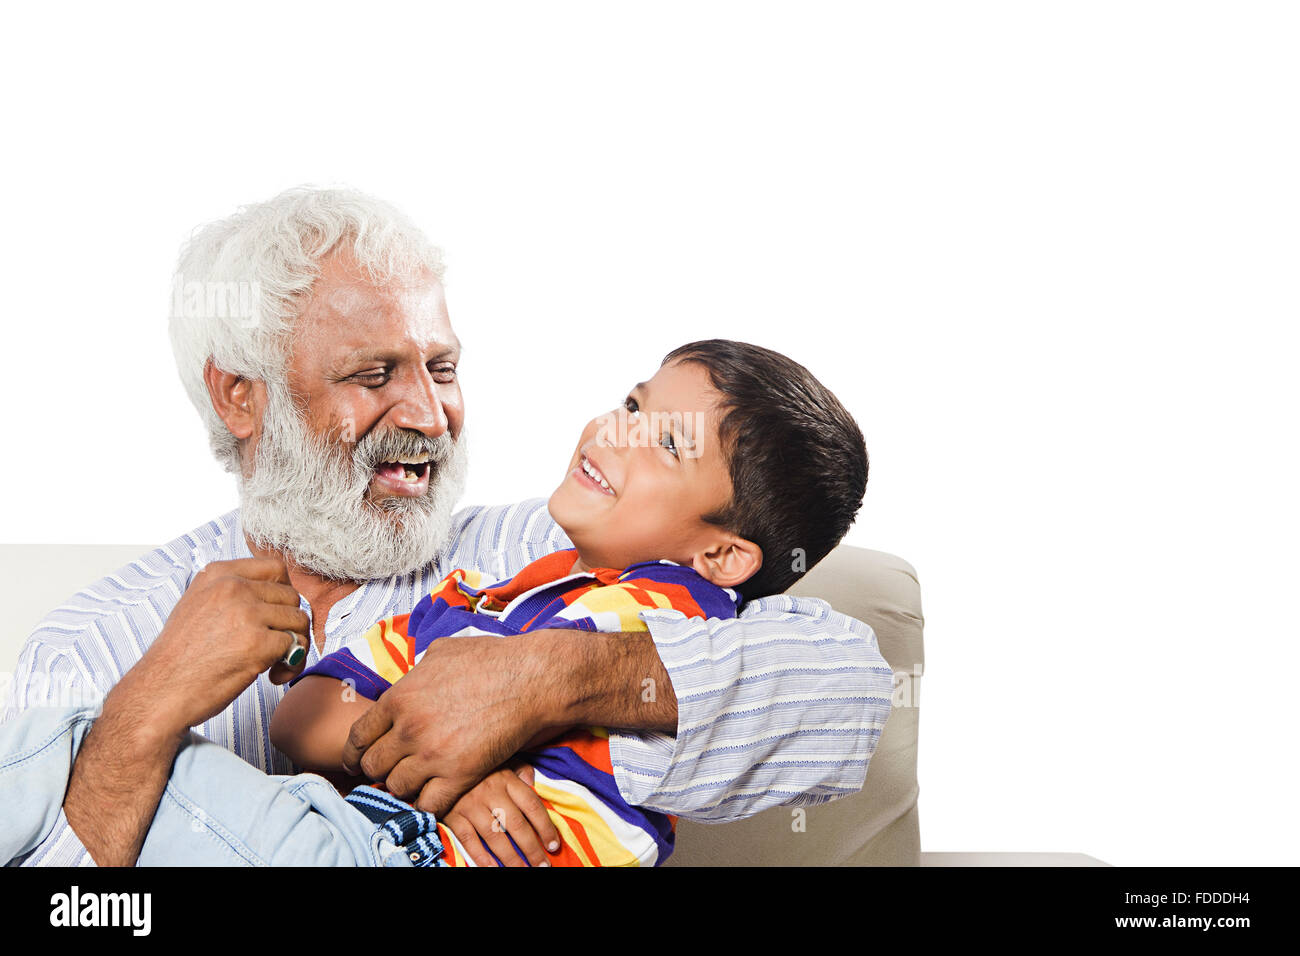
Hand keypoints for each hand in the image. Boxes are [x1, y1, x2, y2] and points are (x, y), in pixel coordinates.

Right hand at [126, 556, 309, 738]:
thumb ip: (233, 593)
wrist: (159, 692)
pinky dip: (291, 664)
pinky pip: (296, 646)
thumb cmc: (181, 657)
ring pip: (298, 620)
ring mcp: (246, 613)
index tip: (273, 616)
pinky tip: (273, 676)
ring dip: (295, 645)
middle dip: (289, 623)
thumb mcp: (199, 605)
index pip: (275, 568)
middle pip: (291, 596)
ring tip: (275, 663)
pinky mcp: (258, 642)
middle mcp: (232, 587)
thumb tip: (279, 593)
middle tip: (276, 647)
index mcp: (218, 574)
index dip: (282, 594)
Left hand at [341, 633, 552, 813]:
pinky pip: (428, 804)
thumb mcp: (442, 651)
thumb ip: (416, 671)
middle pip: (373, 765)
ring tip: (416, 782)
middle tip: (389, 771)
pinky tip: (437, 794)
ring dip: (405, 786)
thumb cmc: (492, 659)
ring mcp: (432, 754)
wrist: (530, 679)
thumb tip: (410, 677)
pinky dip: (429, 803)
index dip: (354, 753)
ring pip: (397, 787)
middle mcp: (409, 728)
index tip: (358, 761)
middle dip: (378, 770)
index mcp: (400, 697)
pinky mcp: (459, 774)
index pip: (359, 736)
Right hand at [441, 763, 561, 866]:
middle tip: (543, 866)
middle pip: (517, 825)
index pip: (532, 806)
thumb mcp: (501, 760)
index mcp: (506, 778)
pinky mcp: (452, 815)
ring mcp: (470, 805)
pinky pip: (469, 840)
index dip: (545, 827)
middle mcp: (490, 792)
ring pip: (495, 836)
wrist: (439, 765)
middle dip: (532, 849)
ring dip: (511, 858)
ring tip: (522, 870)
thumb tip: (533, 783)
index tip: (554, 845)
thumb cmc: (477, 768)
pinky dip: (480, 856)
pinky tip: (492, 868)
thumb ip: (520, 770)